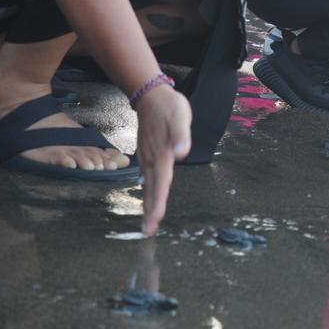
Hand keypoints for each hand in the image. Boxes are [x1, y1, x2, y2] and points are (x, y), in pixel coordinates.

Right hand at [135, 85, 192, 235]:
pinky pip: (147, 178)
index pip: (160, 184)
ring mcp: (146, 158)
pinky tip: (148, 198)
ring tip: (148, 222)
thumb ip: (181, 136)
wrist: (151, 96)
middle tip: (148, 231)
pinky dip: (147, 191)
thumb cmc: (169, 107)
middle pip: (151, 190)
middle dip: (149, 211)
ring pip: (147, 186)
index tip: (155, 220)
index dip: (157, 203)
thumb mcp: (180, 117)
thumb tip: (182, 153)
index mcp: (162, 155)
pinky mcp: (146, 155)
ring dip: (147, 204)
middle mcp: (151, 160)